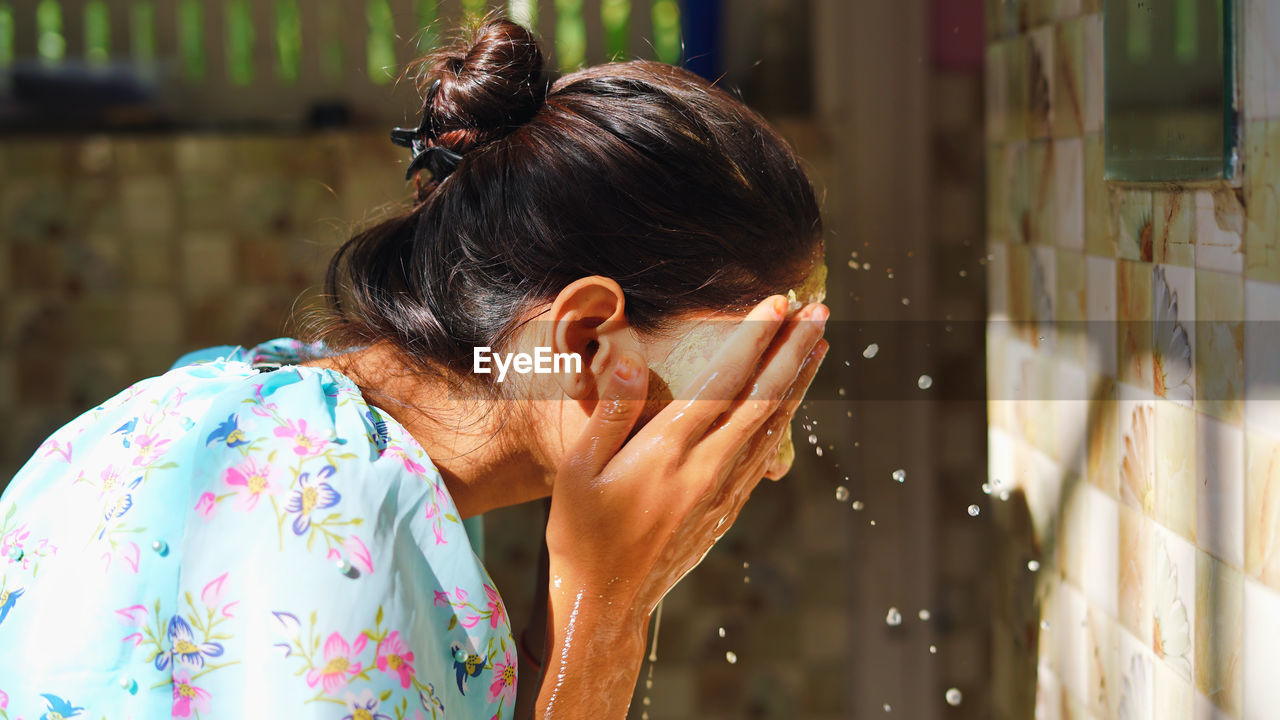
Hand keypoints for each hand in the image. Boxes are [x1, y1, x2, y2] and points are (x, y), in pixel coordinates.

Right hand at [545, 294, 828, 614]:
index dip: (755, 338)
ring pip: (773, 425)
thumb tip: (631, 357)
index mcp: (669, 450)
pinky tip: (792, 403)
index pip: (724, 381)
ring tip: (820, 344)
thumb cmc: (582, 532)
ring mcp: (722, 491)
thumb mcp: (578, 468)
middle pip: (764, 398)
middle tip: (820, 310)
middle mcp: (706, 468)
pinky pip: (765, 455)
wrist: (606, 602)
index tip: (779, 302)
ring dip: (799, 381)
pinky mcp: (726, 510)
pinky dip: (785, 420)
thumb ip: (611, 410)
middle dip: (794, 349)